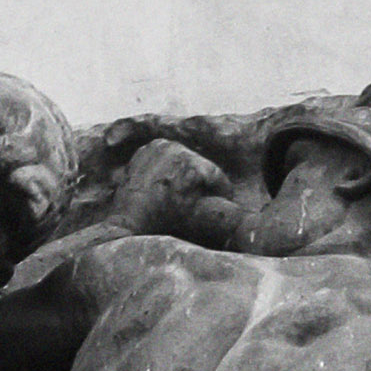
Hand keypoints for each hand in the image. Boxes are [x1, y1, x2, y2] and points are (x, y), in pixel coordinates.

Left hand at [110, 138, 242, 243]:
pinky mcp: (145, 150)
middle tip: (203, 200)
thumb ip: (223, 212)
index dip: (223, 192)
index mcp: (190, 164)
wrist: (130, 222)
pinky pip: (165, 157)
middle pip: (200, 165)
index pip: (217, 176)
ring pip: (183, 159)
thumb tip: (240, 212)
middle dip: (203, 182)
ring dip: (187, 174)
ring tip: (183, 193)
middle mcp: (174, 149)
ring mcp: (157, 147)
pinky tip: (167, 186)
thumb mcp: (199, 219)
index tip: (224, 203)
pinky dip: (169, 169)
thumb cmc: (165, 223)